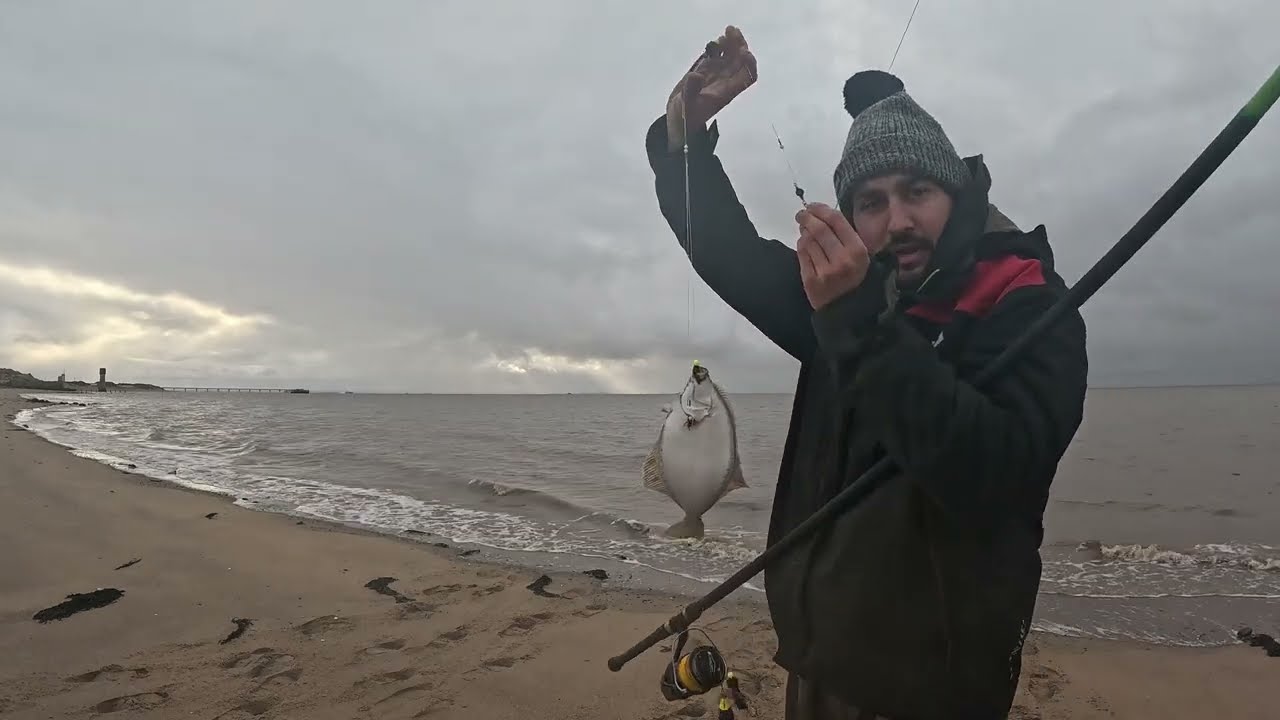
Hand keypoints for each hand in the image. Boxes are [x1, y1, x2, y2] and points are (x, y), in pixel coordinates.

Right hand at [665, 25, 757, 149]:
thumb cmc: (685, 119)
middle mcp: (725, 82)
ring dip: (731, 43)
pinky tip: (715, 42)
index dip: (749, 64)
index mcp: (726, 92)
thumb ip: (691, 91)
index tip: (743, 52)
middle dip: (740, 45)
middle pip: (741, 62)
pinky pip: (717, 56)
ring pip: (731, 56)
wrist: (677, 120)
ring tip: (725, 32)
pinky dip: (719, 47)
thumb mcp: (686, 106)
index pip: (747, 77)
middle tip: (731, 31)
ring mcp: (716, 75)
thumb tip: (696, 75)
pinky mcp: (706, 71)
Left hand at [796, 203, 871, 308]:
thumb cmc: (855, 278)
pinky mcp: (811, 280)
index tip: (813, 206)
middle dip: (807, 217)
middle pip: (819, 229)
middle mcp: (842, 260)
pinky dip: (801, 246)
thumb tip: (824, 214)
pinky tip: (805, 244)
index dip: (821, 209)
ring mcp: (825, 271)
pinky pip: (802, 255)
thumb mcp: (861, 257)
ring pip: (808, 241)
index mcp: (857, 251)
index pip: (836, 221)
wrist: (848, 311)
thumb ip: (847, 236)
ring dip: (804, 232)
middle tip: (801, 214)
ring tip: (805, 229)